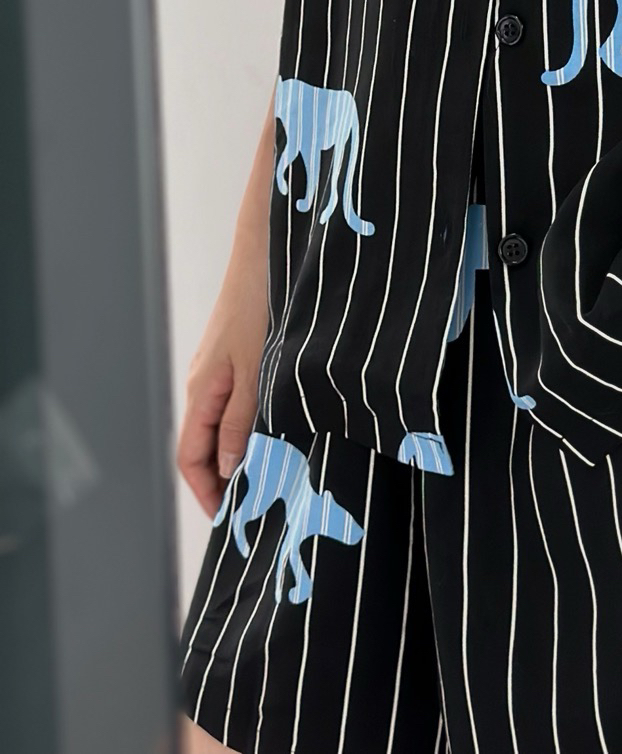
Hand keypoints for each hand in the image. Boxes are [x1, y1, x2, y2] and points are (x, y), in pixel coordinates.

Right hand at [175, 236, 268, 518]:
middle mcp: (204, 384)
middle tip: (258, 507)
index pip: (190, 458)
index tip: (230, 521)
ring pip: (222, 425)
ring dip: (241, 453)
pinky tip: (279, 431)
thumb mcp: (257, 369)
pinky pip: (236, 403)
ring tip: (272, 476)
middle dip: (225, 479)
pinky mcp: (238, 355)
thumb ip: (242, 419)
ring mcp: (220, 369)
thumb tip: (227, 467)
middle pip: (204, 446)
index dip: (206, 493)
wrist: (268, 252)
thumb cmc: (261, 306)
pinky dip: (251, 426)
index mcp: (200, 391)